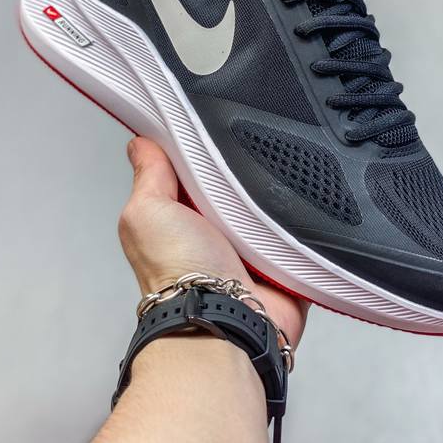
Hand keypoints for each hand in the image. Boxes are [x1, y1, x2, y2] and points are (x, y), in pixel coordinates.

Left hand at [119, 137, 308, 346]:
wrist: (225, 319)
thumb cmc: (180, 273)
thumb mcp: (147, 212)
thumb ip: (148, 176)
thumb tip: (141, 144)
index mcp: (182, 215)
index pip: (195, 168)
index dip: (202, 147)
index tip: (212, 122)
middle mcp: (216, 230)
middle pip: (236, 182)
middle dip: (243, 168)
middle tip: (247, 154)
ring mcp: (252, 247)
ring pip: (271, 203)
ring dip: (273, 194)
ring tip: (273, 182)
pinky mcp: (284, 261)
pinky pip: (301, 229)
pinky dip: (301, 220)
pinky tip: (298, 206)